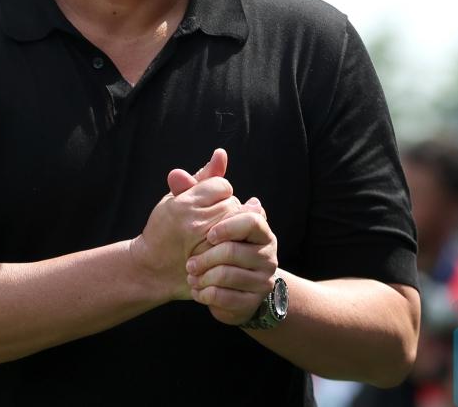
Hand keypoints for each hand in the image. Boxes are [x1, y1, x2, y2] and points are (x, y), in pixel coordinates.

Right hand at [130, 149, 240, 301]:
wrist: (152, 267)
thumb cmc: (164, 227)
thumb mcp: (177, 197)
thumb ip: (202, 177)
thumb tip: (222, 153)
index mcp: (184, 204)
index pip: (222, 185)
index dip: (216, 191)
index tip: (206, 201)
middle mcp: (196, 223)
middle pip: (232, 203)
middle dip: (225, 207)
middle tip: (210, 218)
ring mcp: (205, 243)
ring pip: (236, 221)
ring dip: (230, 223)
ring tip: (215, 230)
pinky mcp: (212, 259)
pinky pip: (236, 242)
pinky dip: (232, 241)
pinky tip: (220, 244)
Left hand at [186, 196, 278, 325]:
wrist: (217, 283)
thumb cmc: (208, 242)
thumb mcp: (202, 211)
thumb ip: (205, 185)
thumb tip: (218, 154)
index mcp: (260, 230)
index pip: (252, 220)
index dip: (228, 227)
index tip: (208, 235)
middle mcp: (267, 255)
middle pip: (235, 252)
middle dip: (205, 258)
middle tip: (189, 262)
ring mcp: (263, 280)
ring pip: (229, 276)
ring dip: (204, 277)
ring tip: (191, 276)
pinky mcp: (252, 303)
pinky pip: (228, 299)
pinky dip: (207, 295)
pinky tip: (199, 291)